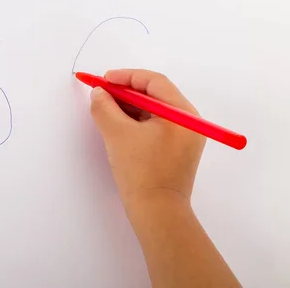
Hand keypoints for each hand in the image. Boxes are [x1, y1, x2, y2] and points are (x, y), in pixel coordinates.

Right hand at [89, 69, 205, 216]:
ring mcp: (186, 137)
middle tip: (103, 93)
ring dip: (130, 106)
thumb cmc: (140, 171)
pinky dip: (138, 121)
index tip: (103, 80)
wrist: (157, 212)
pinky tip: (119, 125)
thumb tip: (99, 92)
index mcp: (182, 113)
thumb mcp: (116, 134)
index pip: (154, 82)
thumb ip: (104, 107)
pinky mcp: (178, 150)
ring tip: (107, 109)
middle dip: (126, 91)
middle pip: (155, 94)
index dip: (126, 76)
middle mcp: (189, 121)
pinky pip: (157, 125)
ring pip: (155, 110)